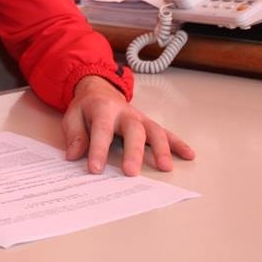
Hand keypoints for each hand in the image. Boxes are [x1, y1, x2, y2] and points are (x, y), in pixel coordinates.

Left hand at [62, 75, 194, 175]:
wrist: (100, 90)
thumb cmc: (86, 107)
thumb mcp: (72, 116)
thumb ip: (74, 134)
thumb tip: (74, 156)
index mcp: (102, 109)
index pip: (101, 130)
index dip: (98, 150)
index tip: (95, 170)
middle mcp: (125, 113)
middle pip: (132, 130)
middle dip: (133, 152)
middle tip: (131, 172)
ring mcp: (140, 118)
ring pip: (154, 131)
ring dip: (161, 148)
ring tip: (165, 167)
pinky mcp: (149, 124)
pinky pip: (166, 132)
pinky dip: (178, 143)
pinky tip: (189, 155)